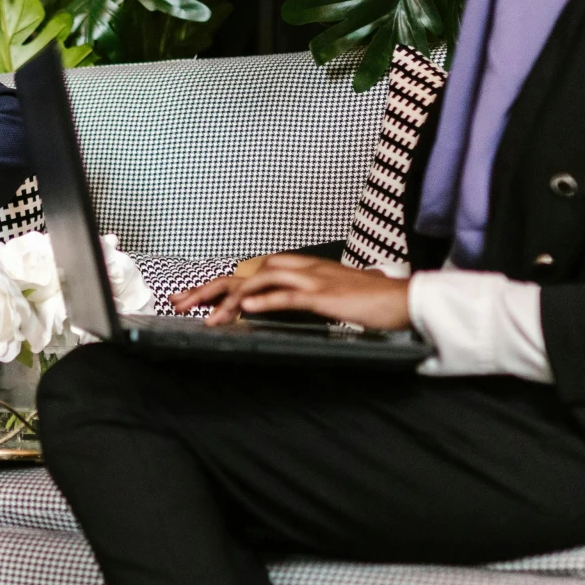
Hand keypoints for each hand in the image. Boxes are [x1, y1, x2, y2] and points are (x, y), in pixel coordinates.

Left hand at [172, 253, 411, 331]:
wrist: (404, 299)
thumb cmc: (371, 300)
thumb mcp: (331, 295)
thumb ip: (308, 296)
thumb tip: (288, 303)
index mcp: (300, 268)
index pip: (250, 273)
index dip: (218, 284)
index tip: (191, 299)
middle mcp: (302, 268)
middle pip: (245, 273)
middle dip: (210, 288)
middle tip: (181, 303)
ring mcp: (313, 279)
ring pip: (261, 282)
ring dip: (232, 300)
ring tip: (209, 317)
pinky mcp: (326, 295)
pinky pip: (290, 295)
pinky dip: (266, 301)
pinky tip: (248, 309)